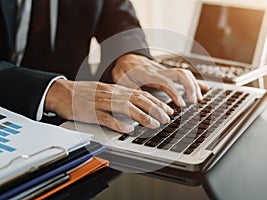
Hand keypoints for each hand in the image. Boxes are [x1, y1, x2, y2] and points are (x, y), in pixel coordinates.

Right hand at [45, 79, 172, 132]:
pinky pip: (106, 118)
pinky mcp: (90, 112)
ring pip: (125, 107)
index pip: (141, 94)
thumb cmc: (84, 93)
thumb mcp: (105, 91)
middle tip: (166, 118)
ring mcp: (101, 102)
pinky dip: (118, 123)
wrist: (61, 91)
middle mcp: (111, 94)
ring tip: (153, 124)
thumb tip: (138, 105)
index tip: (167, 110)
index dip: (156, 102)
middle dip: (154, 109)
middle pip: (137, 99)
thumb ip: (121, 97)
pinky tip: (128, 129)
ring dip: (142, 116)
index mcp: (116, 89)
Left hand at [112, 54, 208, 106]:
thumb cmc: (124, 69)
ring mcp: (165, 72)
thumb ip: (129, 87)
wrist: (126, 57)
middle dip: (190, 87)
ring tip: (198, 99)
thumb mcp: (121, 78)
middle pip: (180, 75)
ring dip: (194, 85)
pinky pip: (184, 76)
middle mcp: (160, 71)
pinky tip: (204, 88)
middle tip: (193, 101)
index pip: (167, 82)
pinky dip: (195, 82)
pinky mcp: (168, 74)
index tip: (181, 104)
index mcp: (149, 74)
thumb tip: (137, 97)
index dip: (175, 92)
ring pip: (184, 74)